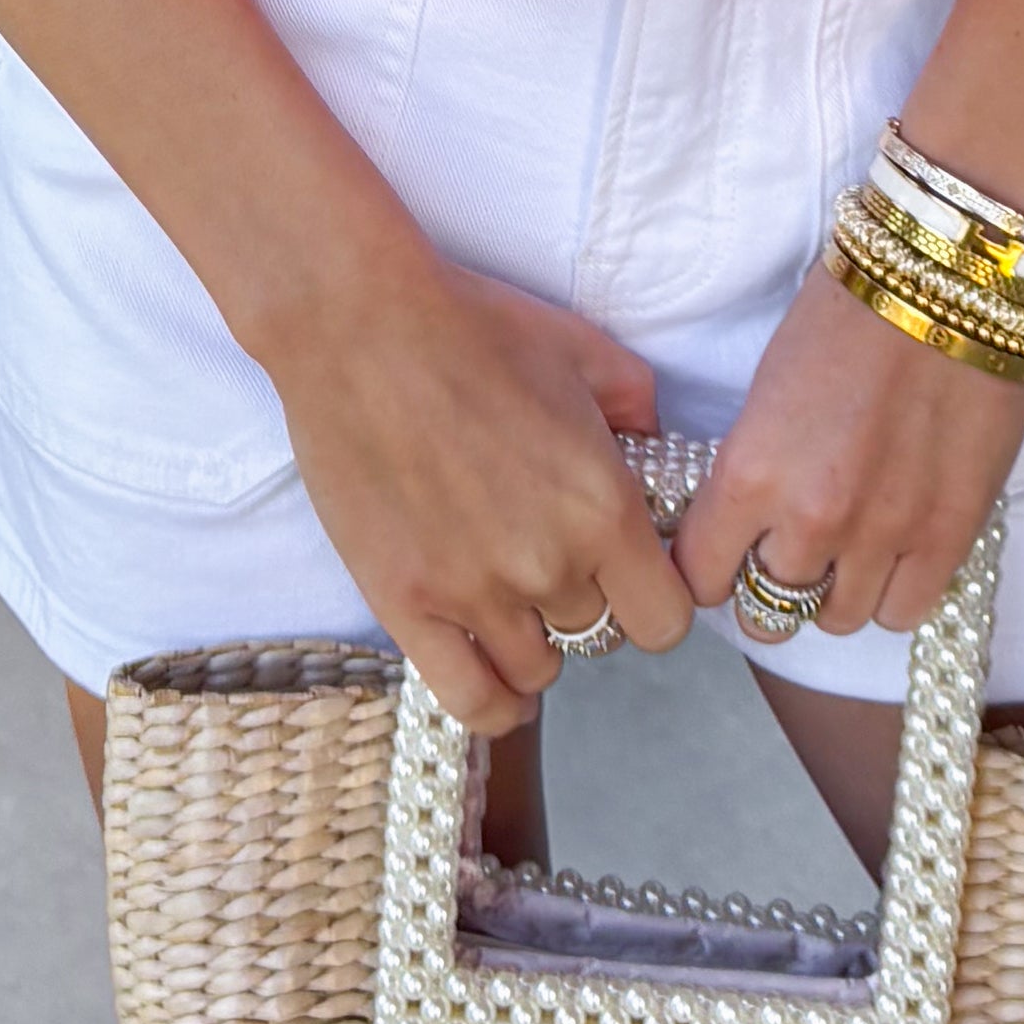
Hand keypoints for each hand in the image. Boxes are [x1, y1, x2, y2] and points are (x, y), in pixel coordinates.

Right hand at [262, 255, 691, 730]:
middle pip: (598, 635)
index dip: (656, 597)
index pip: (665, 620)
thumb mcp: (584, 350)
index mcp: (603, 507)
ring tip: (515, 592)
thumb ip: (638, 413)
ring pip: (537, 671)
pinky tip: (498, 676)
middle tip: (554, 549)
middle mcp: (547, 565)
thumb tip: (652, 451)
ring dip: (536, 638)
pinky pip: (470, 700)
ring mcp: (473, 594)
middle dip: (586, 595)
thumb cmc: (472, 324)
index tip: (636, 573)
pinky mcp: (406, 606)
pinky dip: (493, 699)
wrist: (358, 324)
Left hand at [673, 267, 1023, 638]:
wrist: (945, 282)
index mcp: (751, 474)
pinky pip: (902, 613)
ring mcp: (884, 536)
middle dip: (771, 581)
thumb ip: (753, 471)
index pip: (700, 578)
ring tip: (848, 540)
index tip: (723, 554)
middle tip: (788, 545)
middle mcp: (812, 520)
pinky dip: (893, 590)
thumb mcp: (767, 390)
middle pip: (767, 612)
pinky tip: (894, 548)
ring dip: (835, 587)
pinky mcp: (948, 537)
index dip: (709, 568)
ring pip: (835, 620)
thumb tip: (742, 524)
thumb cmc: (848, 315)